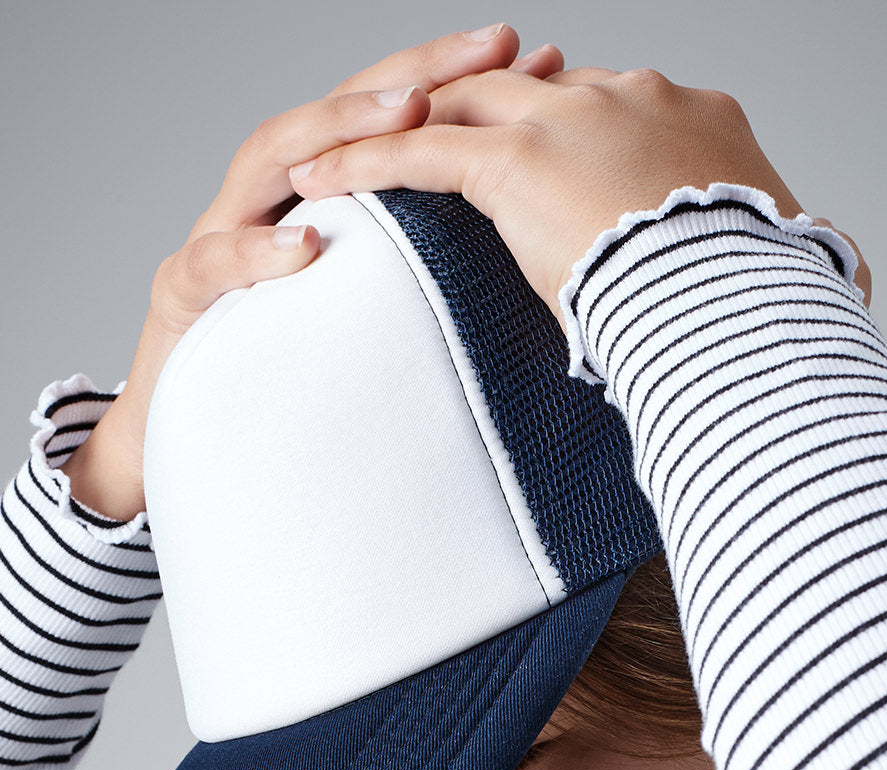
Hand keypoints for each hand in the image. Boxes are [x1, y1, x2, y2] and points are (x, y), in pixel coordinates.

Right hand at [62, 25, 563, 520]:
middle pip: (337, 115)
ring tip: (411, 115)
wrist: (193, 431)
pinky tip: (306, 246)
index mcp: (320, 199)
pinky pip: (214, 263)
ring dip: (339, 131)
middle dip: (415, 76)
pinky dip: (259, 252)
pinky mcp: (184, 295)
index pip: (386, 122)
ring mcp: (219, 236)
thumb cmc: (294, 371)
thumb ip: (424, 273)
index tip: (530, 56)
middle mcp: (269, 199)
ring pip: (269, 158)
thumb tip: (524, 264)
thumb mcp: (375, 314)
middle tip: (491, 49)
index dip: (453, 82)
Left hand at [287, 66, 868, 323]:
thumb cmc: (775, 300)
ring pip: (462, 104)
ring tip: (351, 150)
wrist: (745, 305)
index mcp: (694, 117)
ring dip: (403, 126)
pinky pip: (419, 154)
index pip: (611, 106)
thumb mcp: (788, 264)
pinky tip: (323, 179)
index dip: (567, 126)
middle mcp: (627, 97)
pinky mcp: (514, 161)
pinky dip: (366, 164)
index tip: (542, 153)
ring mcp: (568, 121)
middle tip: (432, 130)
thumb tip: (828, 268)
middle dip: (478, 102)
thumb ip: (778, 255)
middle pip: (527, 85)